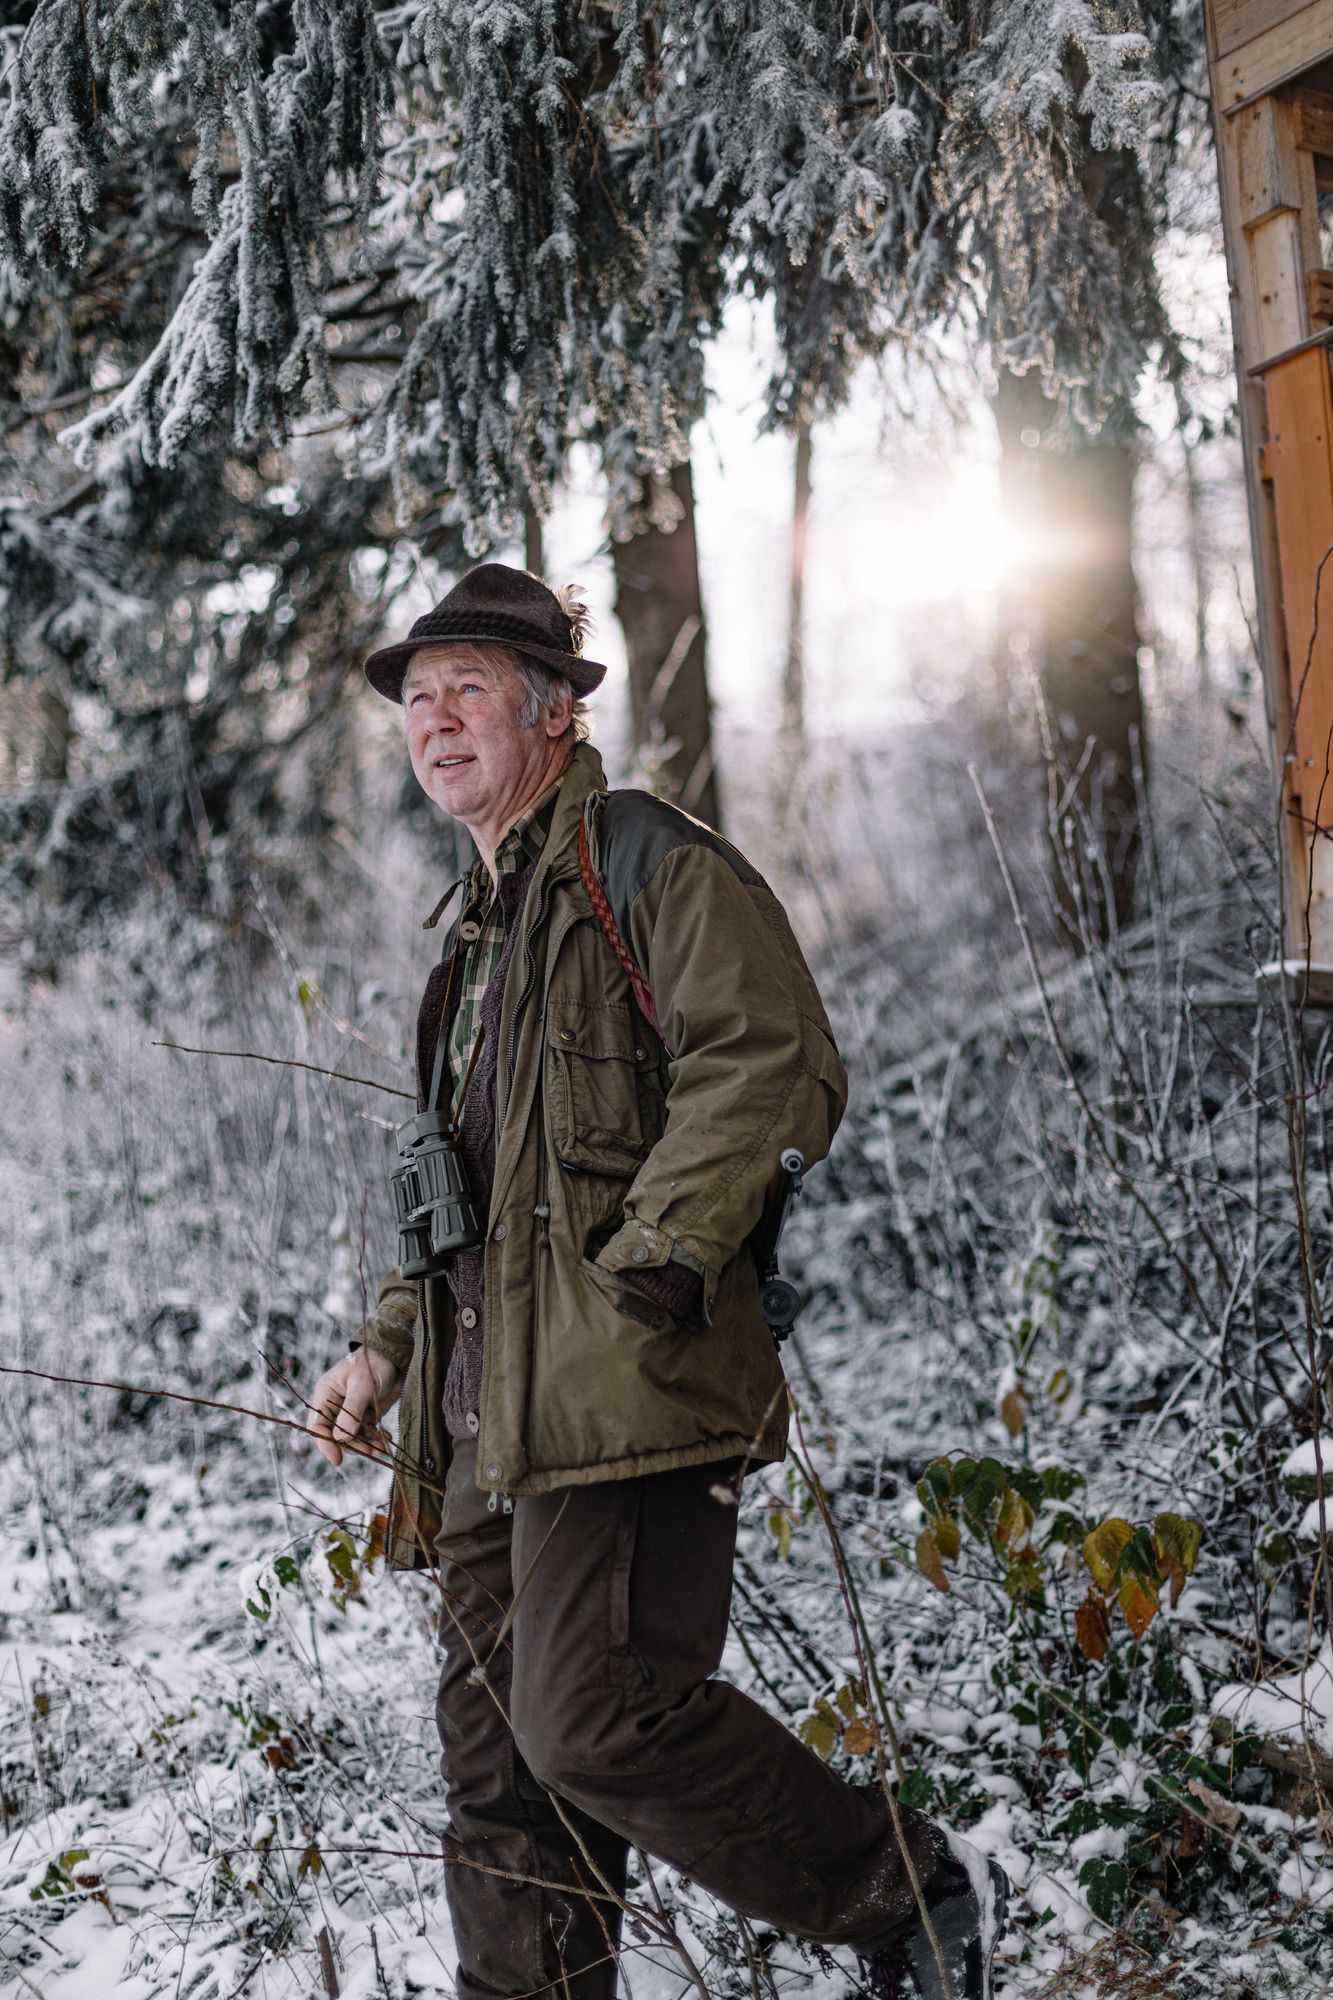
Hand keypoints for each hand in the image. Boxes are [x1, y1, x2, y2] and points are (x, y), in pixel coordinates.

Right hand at [306, 1347, 404, 1467]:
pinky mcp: (366, 1414)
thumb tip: (341, 1438)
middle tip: (370, 1451)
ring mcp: (351, 1411)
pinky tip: (386, 1439)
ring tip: (382, 1447)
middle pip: (336, 1435)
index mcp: (326, 1394)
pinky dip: (375, 1439)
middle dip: (352, 1445)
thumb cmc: (373, 1363)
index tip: (337, 1459)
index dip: (325, 1443)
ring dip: (366, 1445)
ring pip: (352, 1437)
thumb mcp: (363, 1384)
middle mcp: (335, 1404)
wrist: (396, 1356)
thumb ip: (352, 1411)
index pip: (317, 1425)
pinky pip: (366, 1433)